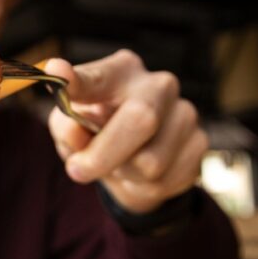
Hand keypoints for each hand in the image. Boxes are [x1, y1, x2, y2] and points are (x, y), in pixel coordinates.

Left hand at [45, 50, 208, 213]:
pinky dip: (145, 186)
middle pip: (141, 119)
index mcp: (121, 72)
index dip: (78, 80)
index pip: (99, 76)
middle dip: (104, 153)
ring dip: (124, 173)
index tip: (58, 72)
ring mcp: (185, 112)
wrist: (136, 164)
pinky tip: (142, 174)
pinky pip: (166, 180)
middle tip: (77, 170)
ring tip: (118, 164)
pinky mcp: (199, 143)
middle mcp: (158, 85)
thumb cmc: (97, 134)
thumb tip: (75, 131)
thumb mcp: (71, 130)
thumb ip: (67, 128)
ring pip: (151, 162)